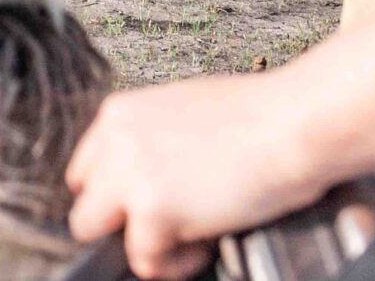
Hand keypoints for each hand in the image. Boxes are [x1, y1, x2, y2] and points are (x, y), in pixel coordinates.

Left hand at [66, 74, 325, 279]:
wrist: (292, 124)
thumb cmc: (259, 117)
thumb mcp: (183, 112)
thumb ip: (152, 141)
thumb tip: (152, 174)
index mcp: (120, 114)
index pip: (86, 169)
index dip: (115, 195)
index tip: (143, 207)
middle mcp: (114, 141)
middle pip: (83, 202)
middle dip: (120, 220)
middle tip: (165, 224)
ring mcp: (128, 176)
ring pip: (94, 231)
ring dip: (141, 242)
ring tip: (188, 235)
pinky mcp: (152, 211)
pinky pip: (143, 260)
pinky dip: (176, 263)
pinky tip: (207, 240)